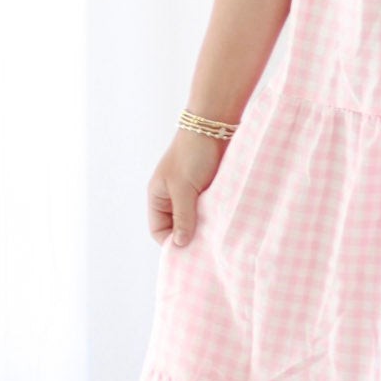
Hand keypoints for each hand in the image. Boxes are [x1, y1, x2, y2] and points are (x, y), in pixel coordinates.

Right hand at [147, 128, 229, 245]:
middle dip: (189, 237)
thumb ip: (183, 217)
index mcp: (157, 196)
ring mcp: (189, 193)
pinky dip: (213, 218)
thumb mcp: (184, 189)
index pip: (159, 230)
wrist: (213, 126)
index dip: (171, 243)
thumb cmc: (193, 155)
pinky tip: (223, 224)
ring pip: (194, 220)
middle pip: (176, 227)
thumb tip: (179, 244)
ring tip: (216, 238)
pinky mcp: (206, 189)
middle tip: (206, 249)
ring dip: (203, 228)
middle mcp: (171, 197)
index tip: (189, 253)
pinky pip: (207, 211)